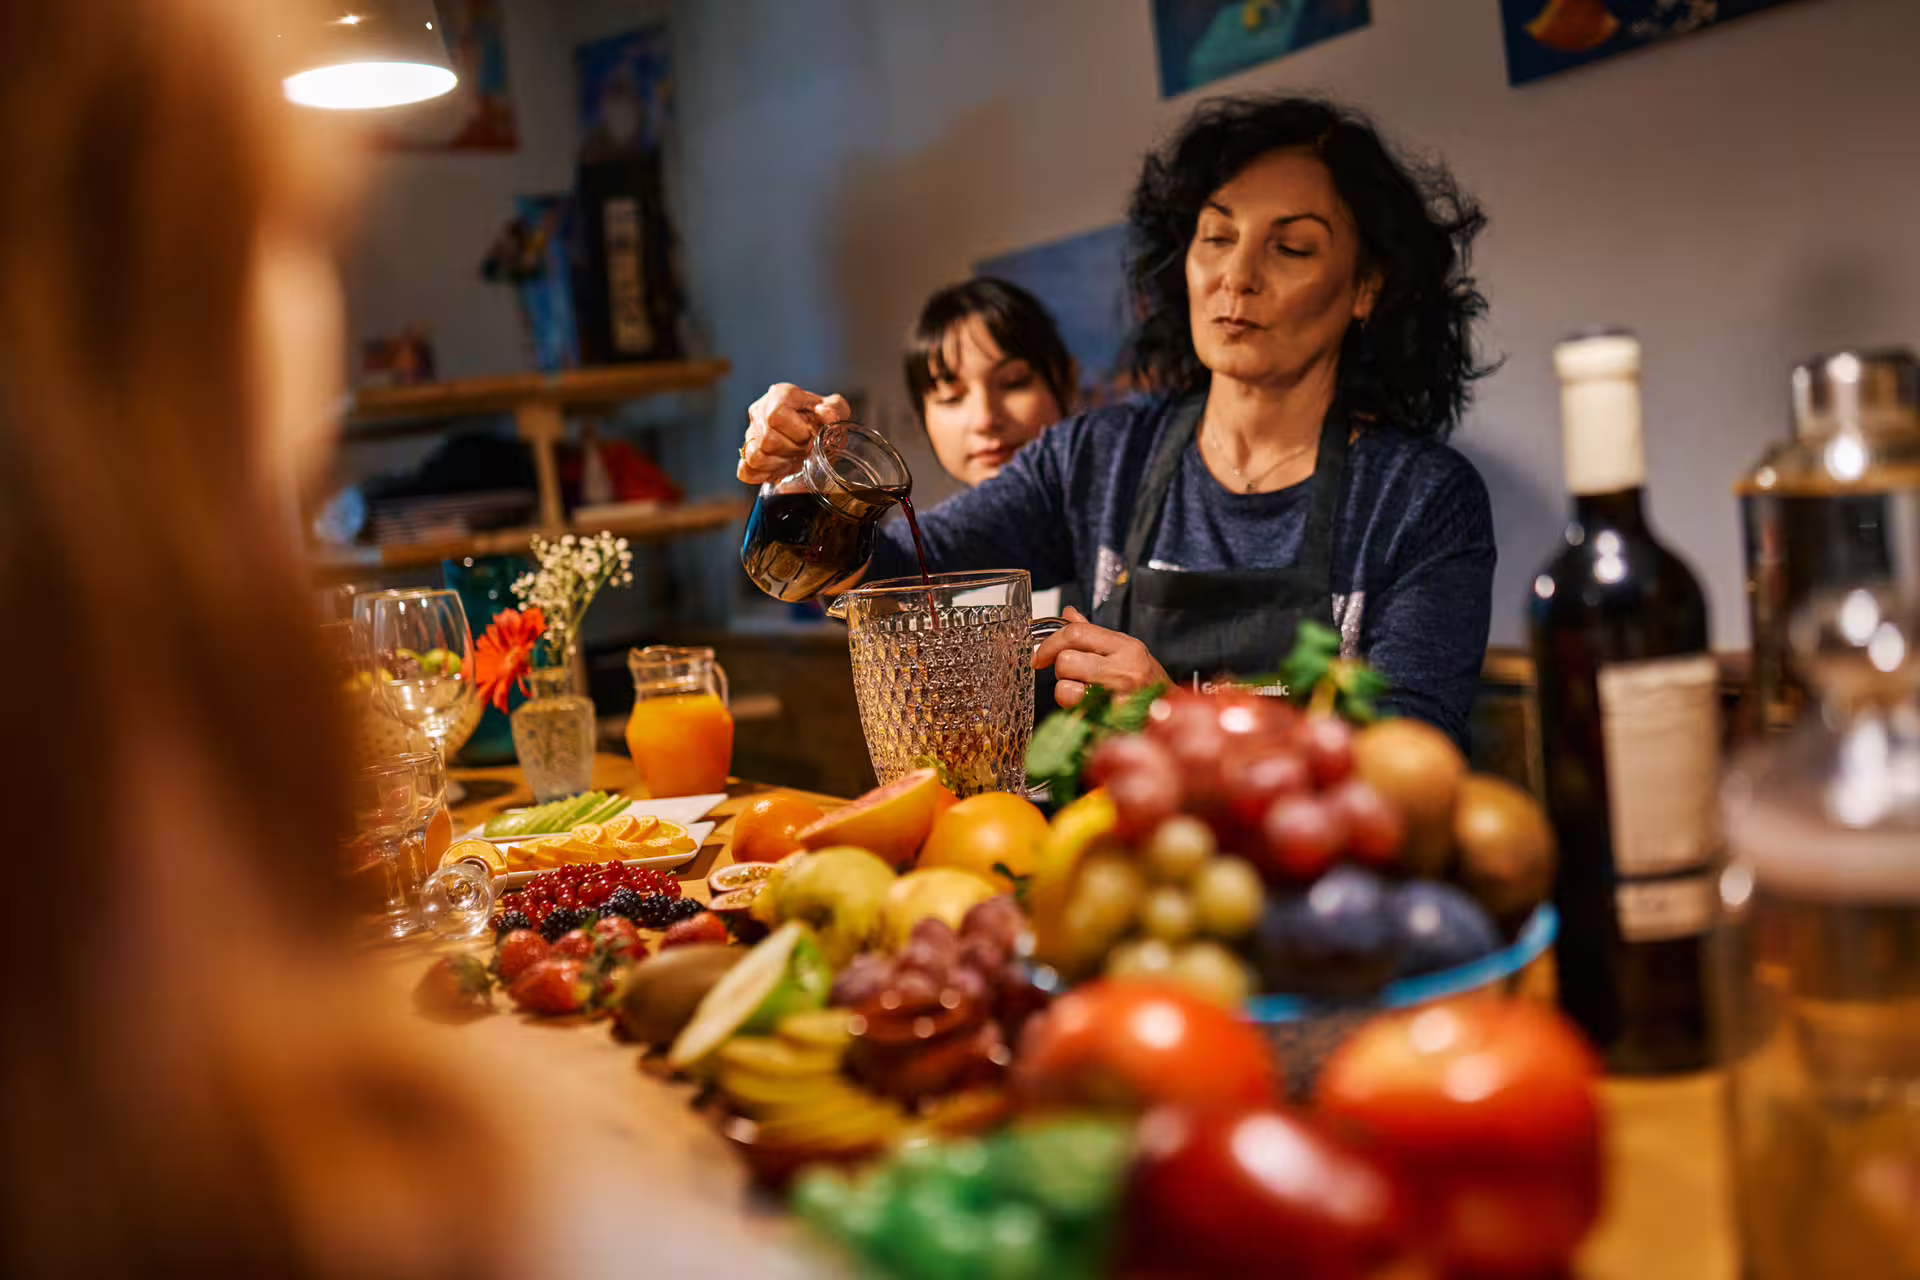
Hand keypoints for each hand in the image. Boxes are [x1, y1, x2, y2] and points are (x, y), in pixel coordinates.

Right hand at [737, 383, 850, 484]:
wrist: (815, 434)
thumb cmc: (823, 420)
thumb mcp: (837, 410)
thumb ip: (835, 408)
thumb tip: (825, 414)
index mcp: (779, 395)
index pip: (777, 416)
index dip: (797, 433)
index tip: (810, 436)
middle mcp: (760, 411)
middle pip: (767, 440)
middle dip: (792, 449)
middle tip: (804, 448)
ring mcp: (750, 433)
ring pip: (756, 456)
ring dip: (780, 463)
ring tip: (793, 456)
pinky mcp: (746, 455)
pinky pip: (746, 471)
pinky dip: (764, 474)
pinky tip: (779, 468)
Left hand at [1032, 607, 1171, 708]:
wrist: (1171, 719)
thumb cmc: (1148, 685)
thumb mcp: (1126, 652)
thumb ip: (1094, 634)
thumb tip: (1068, 614)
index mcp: (1126, 647)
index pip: (1076, 633)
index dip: (1050, 643)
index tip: (1040, 656)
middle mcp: (1124, 670)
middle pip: (1066, 661)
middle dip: (1062, 671)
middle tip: (1074, 677)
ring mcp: (1118, 699)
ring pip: (1065, 690)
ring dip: (1068, 694)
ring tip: (1085, 696)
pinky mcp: (1110, 723)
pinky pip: (1074, 714)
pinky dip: (1076, 713)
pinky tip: (1090, 711)